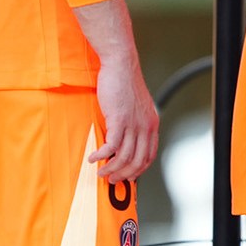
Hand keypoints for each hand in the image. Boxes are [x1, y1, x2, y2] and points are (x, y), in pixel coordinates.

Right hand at [88, 53, 158, 183]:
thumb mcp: (137, 108)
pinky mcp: (119, 119)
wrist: (122, 66)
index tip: (128, 178)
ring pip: (124, 157)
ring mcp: (133, 124)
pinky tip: (92, 157)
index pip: (149, 155)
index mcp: (152, 124)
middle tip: (111, 180)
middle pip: (138, 161)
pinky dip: (101, 155)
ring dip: (110, 168)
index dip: (138, 170)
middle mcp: (146, 126)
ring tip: (100, 171)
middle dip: (124, 175)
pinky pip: (112, 145)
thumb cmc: (125, 85)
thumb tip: (126, 141)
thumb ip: (135, 124)